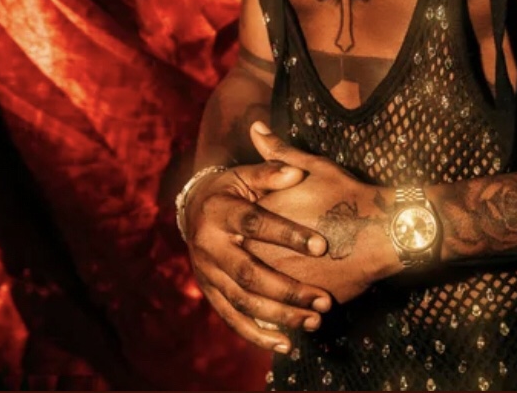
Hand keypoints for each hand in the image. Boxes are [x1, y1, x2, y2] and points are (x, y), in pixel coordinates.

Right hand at [184, 159, 333, 353]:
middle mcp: (209, 246)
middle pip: (248, 273)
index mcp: (219, 212)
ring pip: (243, 301)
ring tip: (313, 321)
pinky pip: (232, 318)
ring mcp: (207, 273)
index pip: (255, 224)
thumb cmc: (232, 188)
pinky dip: (257, 334)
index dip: (287, 235)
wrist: (194, 207)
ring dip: (279, 316)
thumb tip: (297, 172)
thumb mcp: (246, 174)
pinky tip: (286, 344)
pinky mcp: (210, 292)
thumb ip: (271, 173)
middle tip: (322, 299)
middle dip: (287, 289)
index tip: (321, 246)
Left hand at [245, 122, 399, 303]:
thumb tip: (255, 127)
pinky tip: (281, 323)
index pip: (236, 228)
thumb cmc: (348, 195)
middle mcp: (267, 250)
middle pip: (240, 264)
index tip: (236, 233)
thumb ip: (278, 152)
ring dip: (257, 297)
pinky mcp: (304, 300)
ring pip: (258, 295)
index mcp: (264, 217)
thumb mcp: (312, 167)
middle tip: (244, 265)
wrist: (383, 230)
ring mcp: (284, 278)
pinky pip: (282, 313)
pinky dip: (277, 318)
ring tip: (262, 292)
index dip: (234, 231)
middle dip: (240, 266)